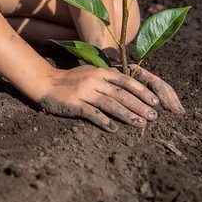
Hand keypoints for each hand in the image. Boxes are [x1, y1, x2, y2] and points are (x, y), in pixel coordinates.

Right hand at [38, 65, 183, 132]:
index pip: (126, 81)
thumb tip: (129, 85)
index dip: (142, 91)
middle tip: (154, 116)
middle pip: (122, 94)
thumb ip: (108, 77)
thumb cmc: (71, 79)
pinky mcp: (75, 104)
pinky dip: (104, 121)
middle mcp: (95, 80)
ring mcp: (85, 92)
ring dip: (127, 115)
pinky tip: (114, 129)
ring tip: (140, 123)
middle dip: (140, 105)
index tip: (155, 101)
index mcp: (101, 72)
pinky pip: (92, 114)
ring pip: (110, 104)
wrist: (45, 82)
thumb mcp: (90, 72)